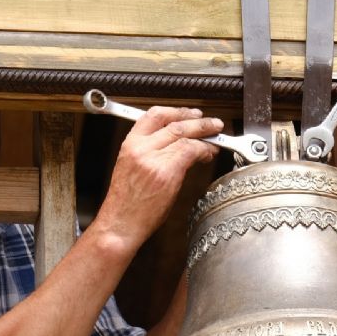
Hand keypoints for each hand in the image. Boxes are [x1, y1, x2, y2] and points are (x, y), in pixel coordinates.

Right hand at [93, 107, 220, 254]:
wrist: (120, 224)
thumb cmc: (127, 203)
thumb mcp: (132, 170)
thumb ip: (151, 153)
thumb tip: (177, 145)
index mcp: (129, 145)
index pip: (154, 115)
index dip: (176, 111)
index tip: (189, 114)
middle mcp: (140, 148)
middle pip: (174, 123)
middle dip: (197, 121)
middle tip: (211, 123)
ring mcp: (153, 159)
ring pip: (185, 135)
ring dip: (205, 134)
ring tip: (216, 139)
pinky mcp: (166, 173)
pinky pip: (190, 152)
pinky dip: (204, 151)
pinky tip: (208, 155)